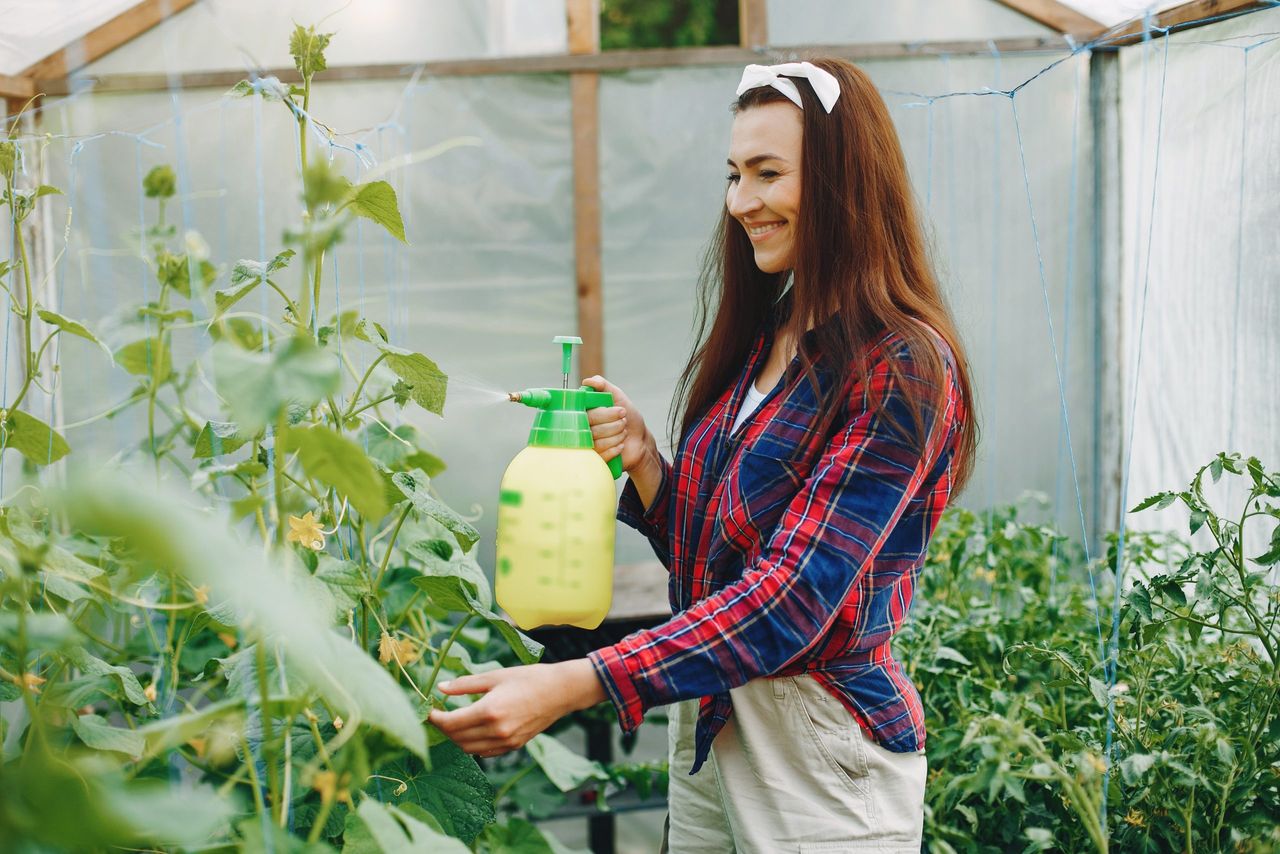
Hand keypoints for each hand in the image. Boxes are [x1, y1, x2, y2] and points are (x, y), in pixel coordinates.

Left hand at [426, 660, 605, 756]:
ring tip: (454, 723)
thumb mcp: (494, 676)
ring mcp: (505, 741)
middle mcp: (496, 731)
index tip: (429, 711)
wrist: (560, 692)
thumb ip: (465, 684)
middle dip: (444, 728)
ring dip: (456, 738)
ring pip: (468, 749)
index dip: (435, 719)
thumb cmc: (528, 678)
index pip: (451, 723)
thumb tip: (440, 688)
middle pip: (457, 738)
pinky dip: (473, 745)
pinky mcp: (513, 746)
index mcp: (489, 711)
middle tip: (439, 715)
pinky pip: (484, 752)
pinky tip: (473, 731)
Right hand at [583, 375, 656, 475]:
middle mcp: (583, 429)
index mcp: (585, 413)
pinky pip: (602, 455)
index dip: (605, 413)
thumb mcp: (618, 396)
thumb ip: (603, 386)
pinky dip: (616, 448)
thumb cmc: (628, 417)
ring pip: (597, 441)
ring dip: (617, 435)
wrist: (640, 439)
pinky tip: (621, 444)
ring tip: (624, 432)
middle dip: (614, 424)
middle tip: (624, 420)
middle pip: (591, 427)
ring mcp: (588, 445)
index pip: (585, 413)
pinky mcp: (595, 459)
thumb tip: (588, 381)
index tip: (621, 411)